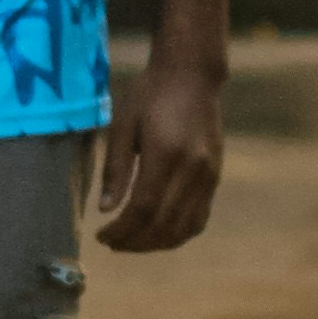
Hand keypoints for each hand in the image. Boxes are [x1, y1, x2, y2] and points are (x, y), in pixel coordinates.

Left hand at [97, 52, 223, 254]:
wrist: (192, 74)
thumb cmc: (150, 94)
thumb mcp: (123, 124)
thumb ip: (115, 168)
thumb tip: (106, 210)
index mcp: (166, 153)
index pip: (144, 208)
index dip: (122, 230)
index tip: (101, 235)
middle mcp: (192, 169)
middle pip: (164, 224)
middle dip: (135, 241)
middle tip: (111, 243)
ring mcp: (208, 176)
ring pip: (184, 228)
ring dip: (156, 244)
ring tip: (131, 242)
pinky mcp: (215, 177)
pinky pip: (199, 218)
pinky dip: (178, 234)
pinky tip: (158, 233)